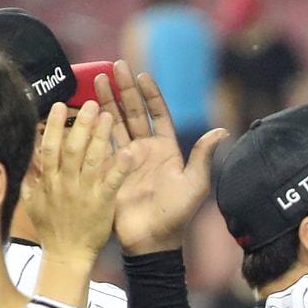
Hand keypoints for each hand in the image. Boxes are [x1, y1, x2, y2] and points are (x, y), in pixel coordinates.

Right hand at [24, 102, 132, 287]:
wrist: (67, 255)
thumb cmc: (51, 229)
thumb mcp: (32, 201)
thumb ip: (30, 177)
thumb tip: (26, 154)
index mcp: (49, 181)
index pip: (49, 147)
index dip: (53, 125)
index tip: (60, 105)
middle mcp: (65, 183)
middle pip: (72, 148)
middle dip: (80, 124)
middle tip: (90, 103)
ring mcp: (84, 193)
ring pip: (91, 159)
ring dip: (100, 136)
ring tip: (109, 115)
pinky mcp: (102, 205)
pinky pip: (112, 182)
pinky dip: (120, 167)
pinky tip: (129, 152)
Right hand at [96, 59, 226, 254]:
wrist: (151, 241)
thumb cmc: (176, 216)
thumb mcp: (195, 185)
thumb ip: (203, 157)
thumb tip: (222, 132)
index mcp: (166, 150)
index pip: (158, 115)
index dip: (150, 95)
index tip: (142, 75)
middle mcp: (146, 151)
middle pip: (133, 113)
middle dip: (124, 89)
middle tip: (114, 66)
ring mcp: (125, 160)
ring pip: (114, 124)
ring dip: (105, 102)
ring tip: (95, 79)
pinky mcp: (109, 170)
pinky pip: (99, 144)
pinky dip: (92, 126)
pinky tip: (85, 108)